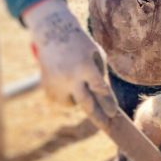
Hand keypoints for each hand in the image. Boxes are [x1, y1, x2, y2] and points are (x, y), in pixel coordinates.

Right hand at [22, 0, 117, 123]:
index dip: (107, 102)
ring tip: (78, 80)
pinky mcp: (46, 86)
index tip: (113, 113)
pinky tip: (66, 80)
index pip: (99, 89)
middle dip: (98, 117)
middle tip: (107, 126)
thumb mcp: (96, 55)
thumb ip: (101, 76)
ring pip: (72, 103)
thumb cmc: (81, 45)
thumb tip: (105, 99)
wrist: (54, 33)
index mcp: (85, 66)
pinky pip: (61, 100)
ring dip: (79, 99)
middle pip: (86, 103)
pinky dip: (67, 96)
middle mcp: (70, 76)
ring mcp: (56, 82)